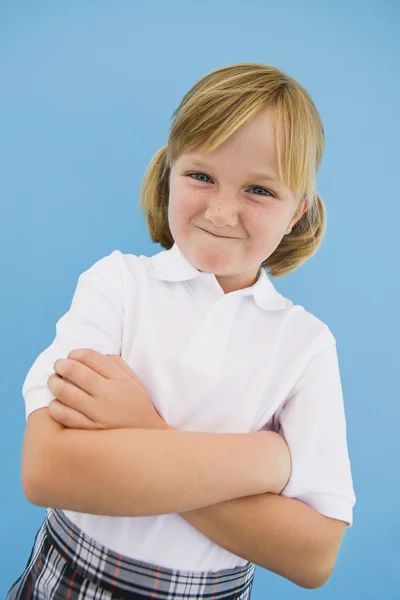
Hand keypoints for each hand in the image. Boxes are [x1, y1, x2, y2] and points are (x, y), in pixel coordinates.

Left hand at [47, 348, 168, 430]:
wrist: (146, 441)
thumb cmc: (138, 407)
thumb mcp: (134, 382)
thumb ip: (117, 365)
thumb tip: (95, 356)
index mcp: (120, 380)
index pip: (91, 357)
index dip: (76, 353)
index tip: (72, 356)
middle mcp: (108, 395)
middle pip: (76, 371)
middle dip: (62, 365)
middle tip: (58, 365)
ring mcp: (97, 413)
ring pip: (65, 392)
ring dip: (54, 383)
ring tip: (54, 381)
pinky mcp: (89, 430)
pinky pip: (64, 415)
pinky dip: (55, 406)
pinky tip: (56, 403)